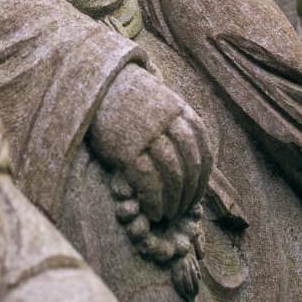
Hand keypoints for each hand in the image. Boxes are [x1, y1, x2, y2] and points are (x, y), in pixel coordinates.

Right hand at [88, 66, 212, 223]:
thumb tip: (193, 164)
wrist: (98, 86)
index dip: (202, 179)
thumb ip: (177, 126)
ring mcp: (149, 135)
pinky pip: (149, 181)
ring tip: (169, 215)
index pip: (203, 151)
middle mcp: (169, 122)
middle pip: (190, 165)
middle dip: (190, 193)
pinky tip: (153, 212)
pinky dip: (155, 201)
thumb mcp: (160, 105)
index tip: (197, 197)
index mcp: (180, 111)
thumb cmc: (129, 101)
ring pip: (173, 174)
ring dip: (174, 201)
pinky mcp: (127, 149)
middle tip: (184, 211)